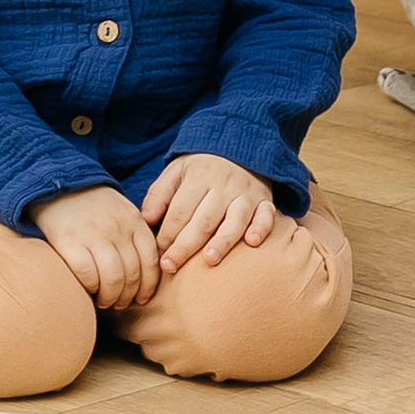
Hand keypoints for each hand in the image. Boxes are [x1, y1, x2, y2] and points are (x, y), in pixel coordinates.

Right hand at [29, 184, 159, 308]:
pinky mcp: (69, 242)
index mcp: (134, 220)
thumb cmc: (92, 207)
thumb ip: (134, 236)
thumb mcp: (122, 212)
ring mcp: (94, 234)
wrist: (58, 185)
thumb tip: (147, 272)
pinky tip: (88, 290)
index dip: (148, 286)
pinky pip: (87, 275)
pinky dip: (90, 288)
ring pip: (113, 278)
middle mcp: (117, 228)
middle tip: (120, 304)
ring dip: (110, 297)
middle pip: (133, 274)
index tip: (142, 299)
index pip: (150, 260)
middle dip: (128, 296)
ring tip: (104, 301)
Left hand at [141, 154, 278, 272]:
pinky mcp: (265, 201)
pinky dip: (261, 228)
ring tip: (209, 260)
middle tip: (170, 266)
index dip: (166, 235)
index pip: (180, 212)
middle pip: (203, 220)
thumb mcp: (177, 171)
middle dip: (185, 246)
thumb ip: (159, 194)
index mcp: (198, 177)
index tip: (158, 255)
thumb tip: (147, 220)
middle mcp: (224, 185)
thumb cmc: (202, 168)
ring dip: (223, 241)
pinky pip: (267, 215)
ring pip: (235, 220)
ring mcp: (246, 194)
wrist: (240, 147)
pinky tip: (252, 242)